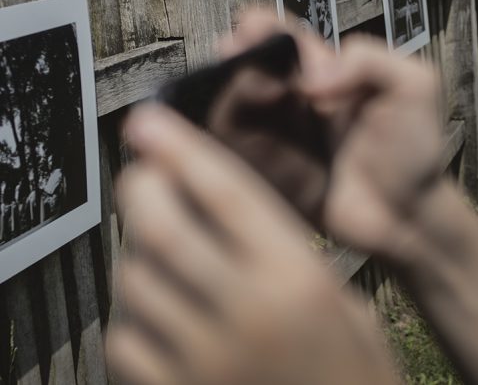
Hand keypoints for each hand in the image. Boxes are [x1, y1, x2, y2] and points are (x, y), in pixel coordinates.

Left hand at [107, 105, 395, 384]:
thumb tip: (215, 202)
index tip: (147, 119)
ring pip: (135, 278)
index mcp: (295, 278)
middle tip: (143, 172)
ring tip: (157, 241)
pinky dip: (131, 309)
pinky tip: (156, 303)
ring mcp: (202, 361)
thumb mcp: (337, 295)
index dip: (181, 147)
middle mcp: (244, 313)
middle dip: (142, 186)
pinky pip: (124, 338)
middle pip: (163, 228)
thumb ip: (279, 249)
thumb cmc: (352, 368)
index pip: (225, 192)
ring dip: (137, 248)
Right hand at [223, 9, 442, 263]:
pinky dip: (224, 135)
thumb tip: (310, 80)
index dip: (263, 28)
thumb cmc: (412, 148)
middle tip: (228, 57)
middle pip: (252, 70)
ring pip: (238, 106)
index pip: (286, 40)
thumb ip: (370, 61)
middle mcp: (295, 101)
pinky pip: (239, 148)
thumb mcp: (413, 86)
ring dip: (225, 94)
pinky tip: (215, 125)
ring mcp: (279, 136)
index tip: (248, 26)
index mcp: (326, 73)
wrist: (408, 213)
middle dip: (235, 58)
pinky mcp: (271, 170)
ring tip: (219, 88)